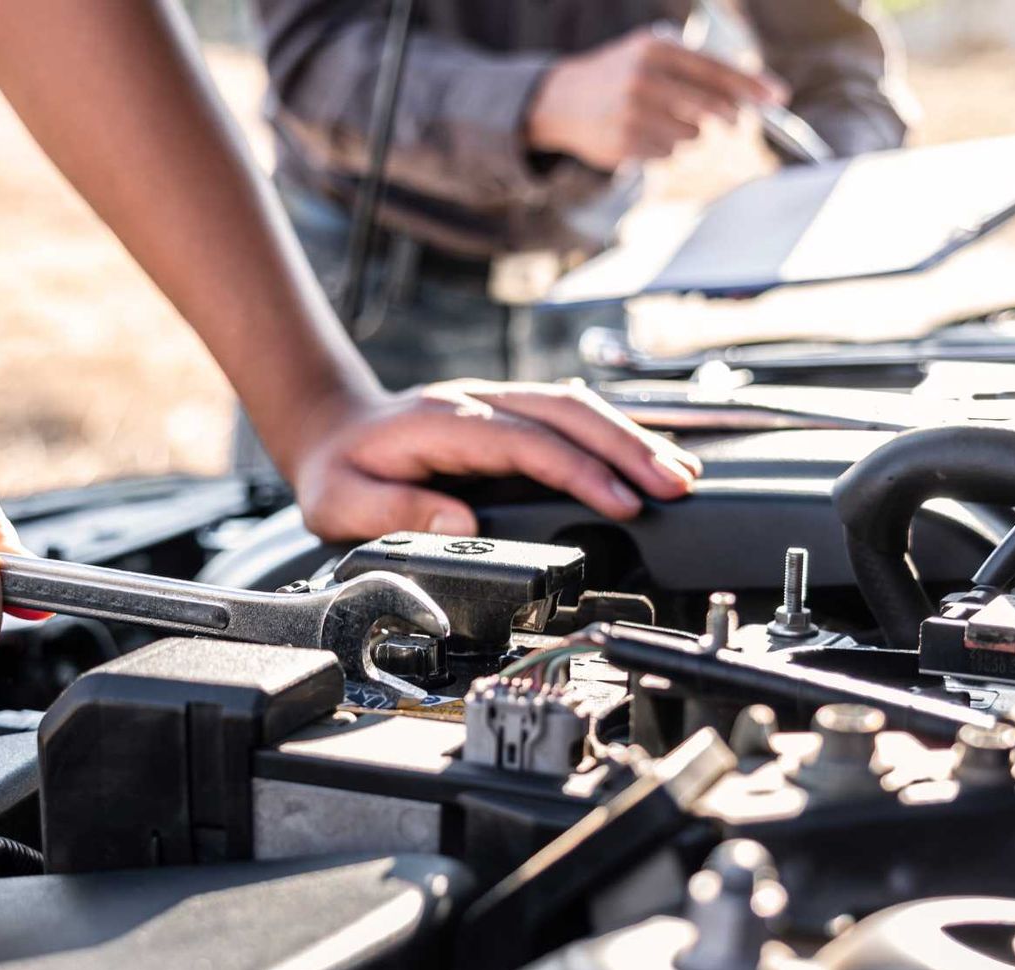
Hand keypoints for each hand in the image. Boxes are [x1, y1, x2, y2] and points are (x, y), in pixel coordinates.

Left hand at [289, 380, 701, 540]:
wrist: (332, 429)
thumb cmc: (340, 470)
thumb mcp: (342, 502)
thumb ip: (393, 512)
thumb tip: (456, 522)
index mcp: (443, 424)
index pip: (527, 441)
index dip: (579, 470)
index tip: (621, 502)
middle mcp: (479, 402)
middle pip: (568, 412)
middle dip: (628, 448)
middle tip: (675, 486)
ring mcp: (498, 402)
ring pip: (578, 407)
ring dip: (633, 439)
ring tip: (681, 476)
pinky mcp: (511, 414)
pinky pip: (572, 416)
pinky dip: (616, 435)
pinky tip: (651, 457)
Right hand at [525, 25, 786, 170]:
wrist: (561, 99)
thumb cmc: (619, 75)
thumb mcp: (650, 55)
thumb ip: (694, 69)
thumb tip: (748, 97)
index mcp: (656, 50)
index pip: (716, 70)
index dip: (752, 85)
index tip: (779, 97)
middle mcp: (644, 79)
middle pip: (712, 108)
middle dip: (729, 118)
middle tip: (734, 121)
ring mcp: (633, 113)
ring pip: (693, 136)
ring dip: (689, 134)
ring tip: (662, 121)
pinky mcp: (625, 143)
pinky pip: (669, 154)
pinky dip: (664, 148)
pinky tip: (642, 135)